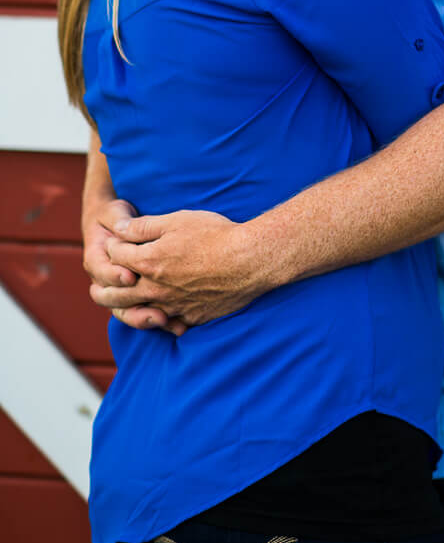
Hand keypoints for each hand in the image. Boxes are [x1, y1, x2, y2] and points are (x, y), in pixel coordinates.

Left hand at [90, 209, 261, 327]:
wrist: (249, 260)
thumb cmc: (215, 235)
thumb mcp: (177, 220)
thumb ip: (144, 226)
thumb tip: (118, 227)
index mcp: (149, 262)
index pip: (117, 256)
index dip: (113, 246)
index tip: (114, 241)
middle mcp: (156, 289)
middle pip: (118, 295)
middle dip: (103, 291)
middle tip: (94, 291)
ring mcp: (173, 306)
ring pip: (140, 314)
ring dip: (124, 312)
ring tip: (118, 310)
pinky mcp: (192, 316)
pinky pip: (169, 322)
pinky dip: (159, 320)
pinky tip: (159, 318)